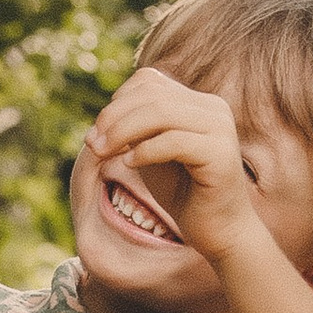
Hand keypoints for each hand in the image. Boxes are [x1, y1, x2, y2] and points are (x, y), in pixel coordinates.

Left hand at [85, 69, 259, 265]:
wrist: (218, 232)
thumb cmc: (182, 194)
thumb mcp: (150, 154)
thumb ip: (134, 131)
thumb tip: (102, 118)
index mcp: (198, 102)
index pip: (149, 81)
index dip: (116, 103)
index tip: (95, 134)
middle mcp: (213, 108)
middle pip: (152, 94)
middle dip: (114, 118)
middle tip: (92, 144)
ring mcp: (220, 128)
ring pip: (161, 112)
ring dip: (123, 132)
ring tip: (102, 153)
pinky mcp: (221, 153)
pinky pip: (174, 141)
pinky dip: (145, 151)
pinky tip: (128, 165)